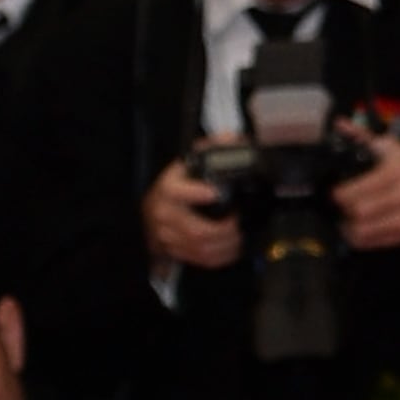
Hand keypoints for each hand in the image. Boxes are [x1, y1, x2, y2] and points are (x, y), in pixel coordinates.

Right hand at [144, 152, 242, 271]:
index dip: (197, 193)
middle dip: (224, 230)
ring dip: (225, 245)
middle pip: (196, 230)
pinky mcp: (174, 250)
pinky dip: (220, 257)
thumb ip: (215, 147)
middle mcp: (165, 214)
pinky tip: (233, 248)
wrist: (158, 204)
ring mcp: (168, 236)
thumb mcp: (194, 158)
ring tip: (241, 236)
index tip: (215, 193)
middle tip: (240, 222)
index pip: (178, 191)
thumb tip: (235, 140)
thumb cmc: (180, 181)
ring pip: (200, 248)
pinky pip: (199, 259)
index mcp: (168, 188)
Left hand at [330, 130, 399, 257]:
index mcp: (399, 168)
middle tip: (337, 206)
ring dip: (346, 226)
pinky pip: (368, 242)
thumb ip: (363, 138)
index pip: (357, 189)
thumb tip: (339, 124)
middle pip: (356, 211)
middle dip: (341, 210)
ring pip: (360, 230)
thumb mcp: (393, 150)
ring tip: (345, 217)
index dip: (338, 194)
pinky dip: (356, 237)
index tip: (333, 192)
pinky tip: (357, 227)